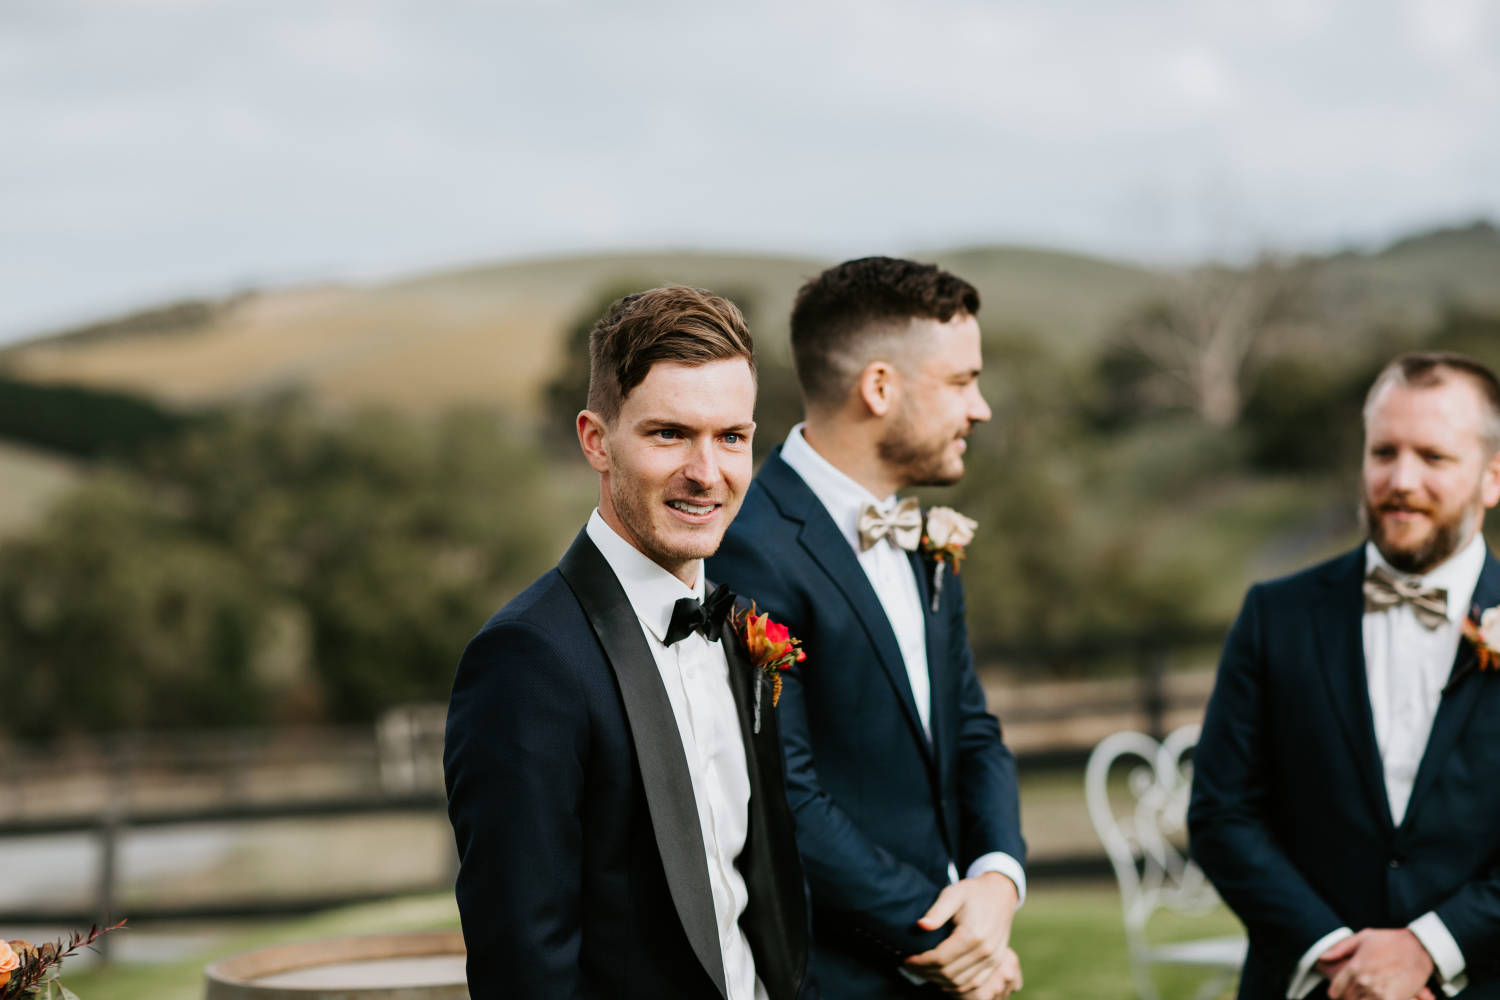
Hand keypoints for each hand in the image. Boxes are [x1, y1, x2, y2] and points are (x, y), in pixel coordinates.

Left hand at [904, 873, 1019, 993]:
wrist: (1000, 893)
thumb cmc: (973, 892)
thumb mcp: (953, 893)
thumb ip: (936, 911)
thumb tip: (920, 925)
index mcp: (973, 934)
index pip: (941, 959)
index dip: (920, 962)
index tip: (905, 959)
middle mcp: (985, 951)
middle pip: (949, 973)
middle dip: (925, 972)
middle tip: (909, 966)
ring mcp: (993, 959)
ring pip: (960, 982)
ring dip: (938, 980)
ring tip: (921, 971)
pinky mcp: (997, 963)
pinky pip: (975, 984)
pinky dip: (956, 987)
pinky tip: (941, 980)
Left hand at [1318, 929, 1434, 999]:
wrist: (1419, 947)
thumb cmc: (1390, 940)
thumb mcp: (1363, 937)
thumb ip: (1340, 948)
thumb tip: (1322, 958)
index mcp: (1354, 966)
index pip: (1337, 988)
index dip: (1335, 993)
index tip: (1337, 994)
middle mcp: (1364, 980)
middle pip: (1348, 999)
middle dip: (1348, 998)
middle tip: (1350, 995)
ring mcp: (1379, 992)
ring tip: (1364, 995)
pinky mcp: (1393, 999)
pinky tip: (1377, 997)